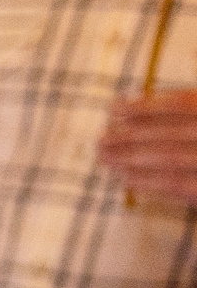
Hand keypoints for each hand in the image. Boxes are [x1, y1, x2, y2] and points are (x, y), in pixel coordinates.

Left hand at [99, 91, 196, 205]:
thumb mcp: (194, 126)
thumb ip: (186, 115)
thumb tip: (133, 108)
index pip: (183, 103)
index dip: (146, 105)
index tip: (113, 108)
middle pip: (171, 131)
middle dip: (131, 134)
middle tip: (100, 140)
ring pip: (171, 157)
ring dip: (133, 157)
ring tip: (104, 158)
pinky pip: (178, 184)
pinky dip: (150, 181)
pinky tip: (126, 180)